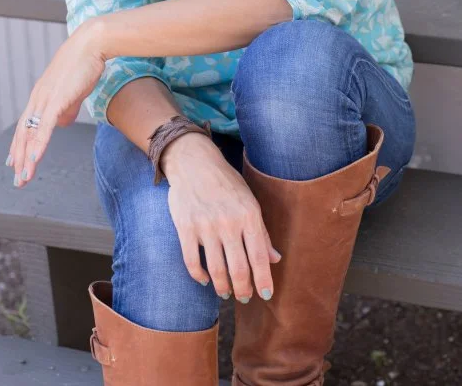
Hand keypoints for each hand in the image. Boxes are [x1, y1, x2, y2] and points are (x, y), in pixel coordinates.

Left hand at [6, 21, 105, 187]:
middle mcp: (38, 98)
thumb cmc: (85, 64)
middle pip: (24, 133)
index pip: (26, 125)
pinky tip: (34, 158)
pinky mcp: (57, 99)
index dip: (20, 145)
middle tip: (18, 178)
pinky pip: (45, 127)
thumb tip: (63, 123)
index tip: (16, 161)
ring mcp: (46, 99)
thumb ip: (67, 107)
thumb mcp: (73, 90)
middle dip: (19, 158)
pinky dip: (38, 144)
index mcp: (41, 95)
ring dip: (26, 157)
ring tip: (24, 176)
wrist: (91, 44)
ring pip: (32, 134)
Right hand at [163, 134, 281, 302]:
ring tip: (226, 293)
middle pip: (239, 268)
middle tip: (245, 297)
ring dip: (223, 288)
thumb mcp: (250, 201)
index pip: (260, 256)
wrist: (194, 162)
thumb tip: (275, 259)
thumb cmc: (226, 182)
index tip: (266, 295)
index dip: (264, 280)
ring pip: (217, 270)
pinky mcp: (186, 228)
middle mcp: (229, 222)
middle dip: (244, 289)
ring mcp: (206, 226)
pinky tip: (206, 280)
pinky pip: (192, 262)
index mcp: (249, 215)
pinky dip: (199, 276)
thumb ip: (262, 232)